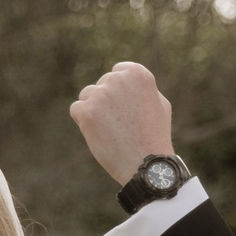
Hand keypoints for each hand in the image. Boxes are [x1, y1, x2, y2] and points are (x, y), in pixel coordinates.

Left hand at [69, 62, 174, 184]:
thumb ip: (140, 88)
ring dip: (94, 110)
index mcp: (137, 74)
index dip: (120, 91)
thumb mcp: (159, 104)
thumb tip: (124, 79)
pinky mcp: (86, 111)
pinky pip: (76, 109)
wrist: (145, 164)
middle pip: (102, 84)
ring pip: (87, 95)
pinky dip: (84, 122)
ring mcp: (101, 94)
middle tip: (121, 125)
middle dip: (107, 102)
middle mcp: (118, 79)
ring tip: (111, 130)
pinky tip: (100, 134)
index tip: (126, 108)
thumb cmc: (154, 136)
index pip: (118, 71)